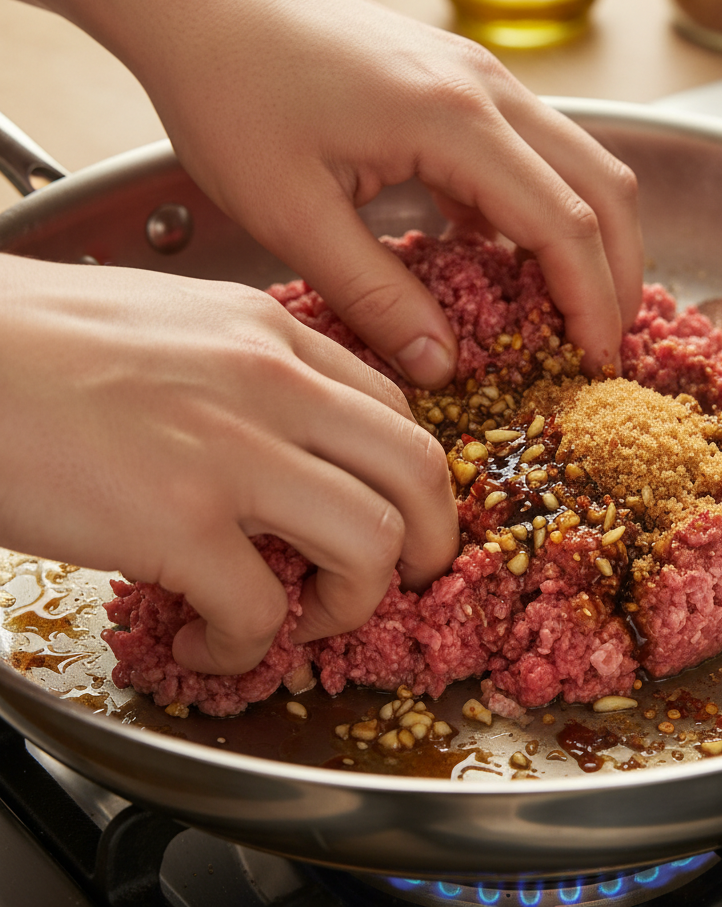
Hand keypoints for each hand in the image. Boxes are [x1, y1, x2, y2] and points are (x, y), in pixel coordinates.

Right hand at [0, 255, 458, 673]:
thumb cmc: (30, 341)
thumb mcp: (170, 323)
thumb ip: (243, 371)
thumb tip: (280, 438)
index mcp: (269, 334)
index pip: (394, 408)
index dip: (410, 477)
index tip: (396, 515)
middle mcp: (272, 384)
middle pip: (418, 468)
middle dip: (432, 541)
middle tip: (407, 579)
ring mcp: (231, 451)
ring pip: (374, 541)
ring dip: (353, 602)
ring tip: (302, 618)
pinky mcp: (176, 519)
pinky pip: (261, 611)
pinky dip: (245, 647)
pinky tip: (205, 642)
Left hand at [3, 0, 641, 383]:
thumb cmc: (229, 89)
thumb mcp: (293, 214)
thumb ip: (376, 297)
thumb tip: (441, 366)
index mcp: (455, 121)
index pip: (566, 223)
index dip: (592, 302)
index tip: (593, 364)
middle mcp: (487, 90)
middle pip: (603, 185)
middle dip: (617, 272)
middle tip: (601, 343)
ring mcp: (478, 79)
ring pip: (578, 163)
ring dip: (586, 239)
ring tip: (564, 310)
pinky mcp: (456, 82)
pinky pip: (528, 153)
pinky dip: (536, 211)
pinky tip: (497, 257)